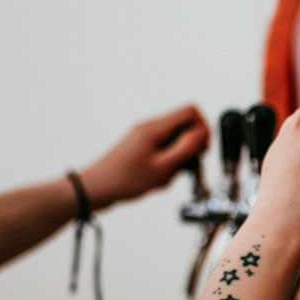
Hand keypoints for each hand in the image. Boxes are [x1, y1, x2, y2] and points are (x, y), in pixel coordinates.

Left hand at [79, 104, 209, 210]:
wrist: (96, 188)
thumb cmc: (123, 180)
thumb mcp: (162, 168)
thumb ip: (185, 149)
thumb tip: (202, 134)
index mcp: (155, 127)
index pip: (190, 111)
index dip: (204, 128)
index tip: (203, 149)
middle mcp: (150, 126)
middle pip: (185, 124)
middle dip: (192, 146)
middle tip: (189, 165)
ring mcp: (145, 135)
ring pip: (176, 138)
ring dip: (180, 157)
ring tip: (170, 175)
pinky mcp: (143, 145)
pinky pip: (165, 148)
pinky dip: (169, 162)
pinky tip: (161, 177)